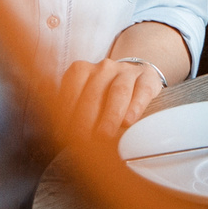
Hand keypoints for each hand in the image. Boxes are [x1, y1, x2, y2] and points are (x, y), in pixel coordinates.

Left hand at [51, 57, 166, 148]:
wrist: (136, 76)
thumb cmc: (104, 95)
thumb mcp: (84, 97)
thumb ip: (71, 111)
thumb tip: (59, 136)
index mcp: (82, 70)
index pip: (71, 90)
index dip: (67, 113)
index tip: (65, 135)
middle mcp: (104, 68)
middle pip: (93, 94)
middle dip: (86, 119)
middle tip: (83, 140)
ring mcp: (127, 71)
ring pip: (118, 92)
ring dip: (110, 115)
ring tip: (104, 135)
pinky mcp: (148, 78)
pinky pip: (142, 91)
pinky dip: (135, 107)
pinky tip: (128, 121)